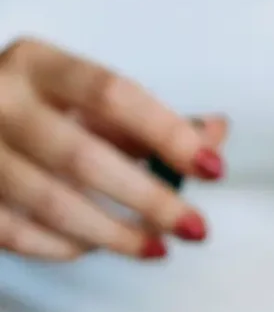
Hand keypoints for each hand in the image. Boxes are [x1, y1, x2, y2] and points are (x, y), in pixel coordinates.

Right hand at [0, 37, 226, 260]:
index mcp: (38, 64)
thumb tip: (214, 136)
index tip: (211, 168)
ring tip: (157, 246)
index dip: (167, 134)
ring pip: (52, 202)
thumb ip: (149, 119)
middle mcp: (0, 100)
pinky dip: (64, 247)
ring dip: (115, 234)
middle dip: (149, 199)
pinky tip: (96, 247)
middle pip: (83, 156)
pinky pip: (17, 233)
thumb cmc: (35, 109)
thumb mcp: (86, 100)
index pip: (113, 95)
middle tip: (194, 226)